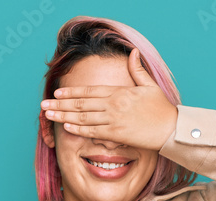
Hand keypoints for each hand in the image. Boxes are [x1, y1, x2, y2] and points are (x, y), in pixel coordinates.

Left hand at [40, 48, 178, 150]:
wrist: (172, 128)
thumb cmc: (162, 109)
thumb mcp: (149, 85)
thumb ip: (137, 70)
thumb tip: (133, 52)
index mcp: (118, 92)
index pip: (89, 91)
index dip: (71, 91)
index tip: (57, 92)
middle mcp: (113, 105)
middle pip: (80, 104)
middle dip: (60, 104)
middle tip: (43, 105)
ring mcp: (113, 120)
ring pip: (82, 117)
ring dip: (63, 116)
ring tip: (48, 115)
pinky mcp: (117, 134)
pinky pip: (93, 132)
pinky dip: (78, 129)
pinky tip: (66, 126)